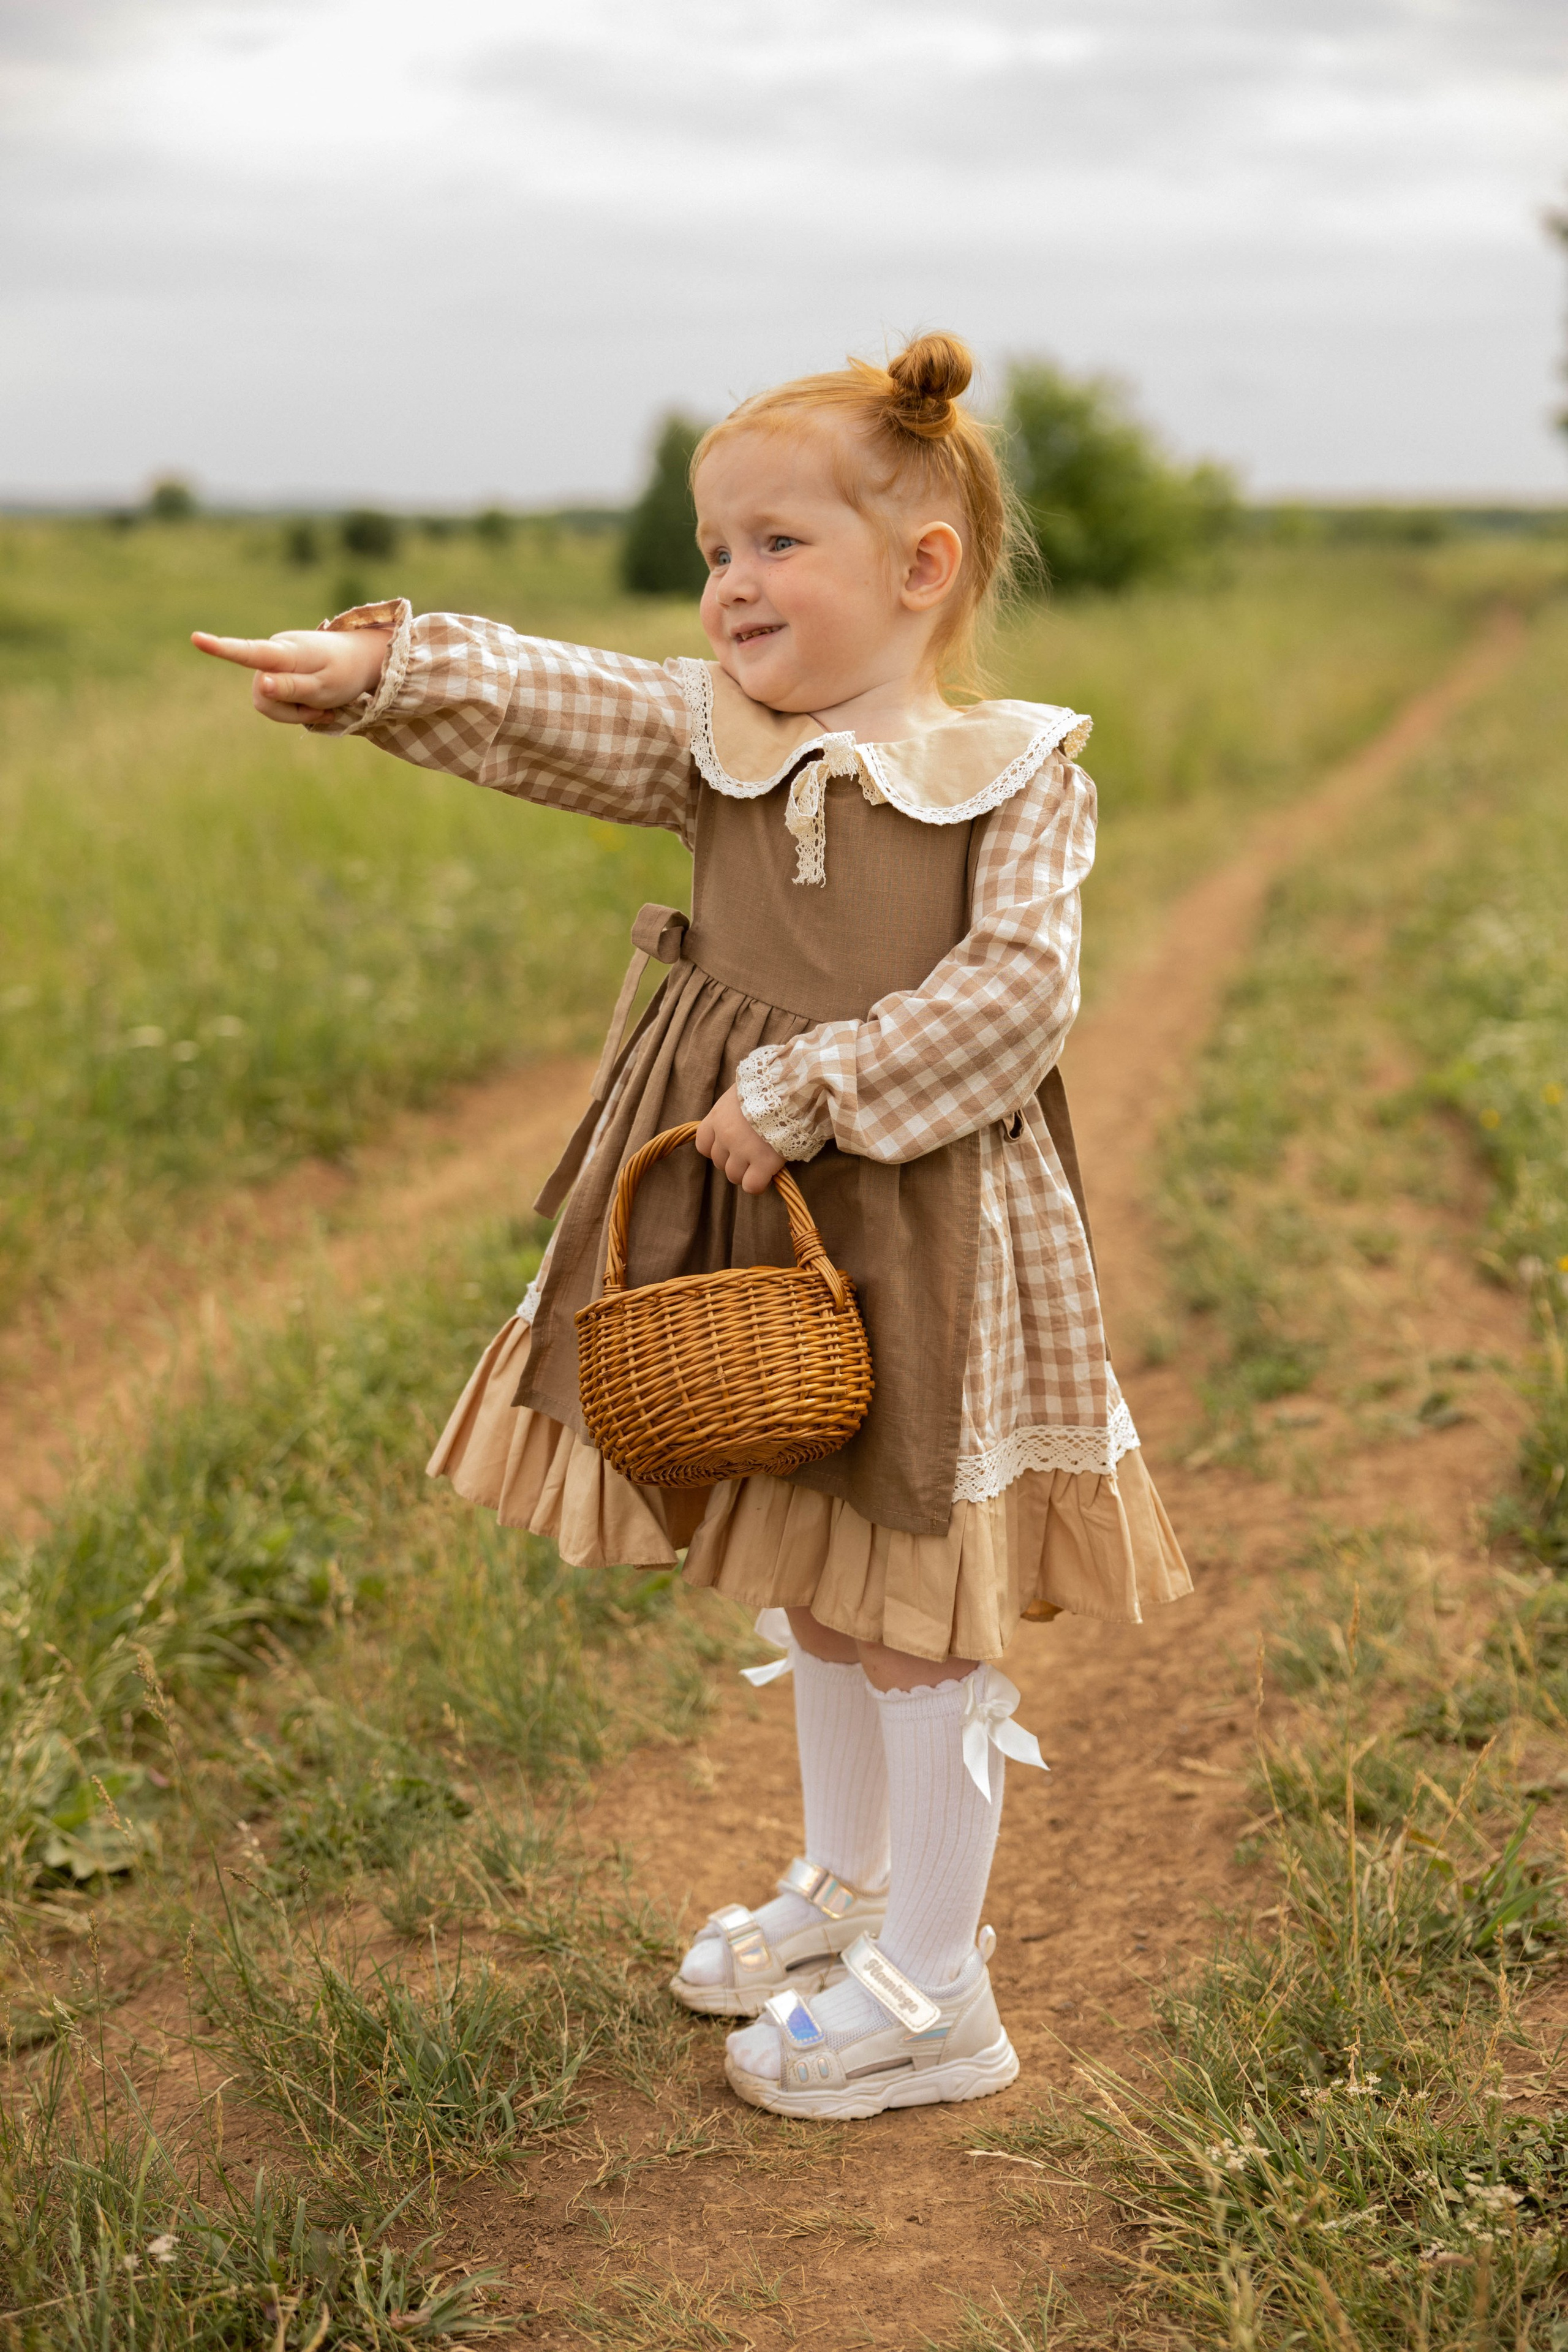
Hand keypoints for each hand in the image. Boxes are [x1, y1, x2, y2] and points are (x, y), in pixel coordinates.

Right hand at [190, 625, 390, 723]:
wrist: (360, 660)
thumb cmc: (345, 673)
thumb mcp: (324, 687)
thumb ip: (292, 687)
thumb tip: (259, 684)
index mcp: (286, 652)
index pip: (250, 652)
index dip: (221, 648)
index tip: (196, 638)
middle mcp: (274, 652)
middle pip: (263, 697)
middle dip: (291, 712)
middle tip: (323, 709)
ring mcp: (274, 663)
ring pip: (268, 704)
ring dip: (296, 712)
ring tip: (322, 705)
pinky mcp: (277, 673)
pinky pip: (277, 703)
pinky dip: (298, 710)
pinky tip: (318, 705)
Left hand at [695, 1086, 785, 1193]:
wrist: (791, 1089)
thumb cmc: (769, 1087)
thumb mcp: (741, 1094)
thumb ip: (732, 1112)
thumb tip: (737, 1122)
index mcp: (717, 1117)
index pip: (703, 1145)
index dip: (718, 1150)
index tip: (731, 1147)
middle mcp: (725, 1135)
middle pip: (720, 1163)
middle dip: (734, 1161)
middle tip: (753, 1153)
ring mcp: (742, 1150)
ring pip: (734, 1176)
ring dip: (746, 1173)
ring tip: (762, 1162)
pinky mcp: (763, 1162)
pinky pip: (752, 1186)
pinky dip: (759, 1184)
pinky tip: (768, 1174)